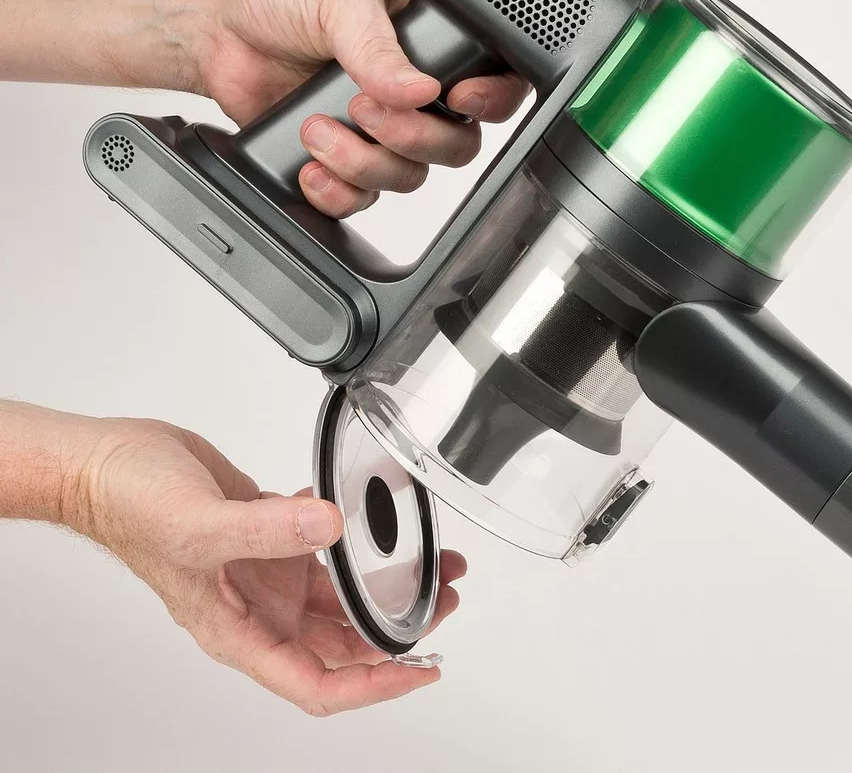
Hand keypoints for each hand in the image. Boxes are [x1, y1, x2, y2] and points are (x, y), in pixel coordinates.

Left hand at [0, 0, 529, 218]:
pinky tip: (312, 165)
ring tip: (318, 128)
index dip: (488, 100)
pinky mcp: (339, 156)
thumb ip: (379, 44)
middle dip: (412, 137)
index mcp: (425, 37)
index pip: (488, 79)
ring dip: (365, 163)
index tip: (457, 98)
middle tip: (366, 110)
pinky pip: (360, 197)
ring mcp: (375, 125)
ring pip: (408, 175)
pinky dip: (337, 191)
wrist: (206, 18)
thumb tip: (418, 88)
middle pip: (454, 143)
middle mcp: (408, 85)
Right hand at [64, 413, 464, 714]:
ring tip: (429, 558)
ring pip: (338, 593)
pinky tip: (362, 513)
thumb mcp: (198, 527)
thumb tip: (329, 528)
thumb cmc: (132, 508)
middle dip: (397, 626)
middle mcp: (257, 609)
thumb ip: (267, 531)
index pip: (320, 683)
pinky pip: (319, 545)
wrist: (109, 464)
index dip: (376, 685)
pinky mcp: (266, 533)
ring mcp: (263, 571)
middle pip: (342, 641)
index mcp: (241, 631)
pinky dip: (348, 536)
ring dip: (383, 580)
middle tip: (443, 597)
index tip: (423, 669)